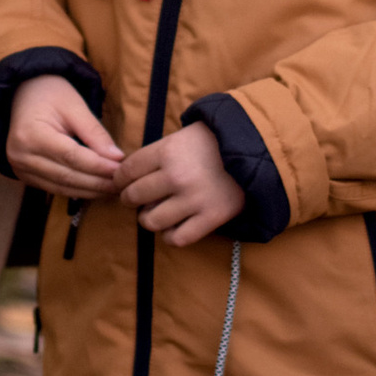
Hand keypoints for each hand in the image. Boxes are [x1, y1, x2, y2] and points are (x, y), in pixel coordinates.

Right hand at [6, 72, 122, 198]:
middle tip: (122, 183)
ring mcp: (20, 168)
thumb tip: (117, 158)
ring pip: (61, 187)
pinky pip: (54, 188)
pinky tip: (95, 189)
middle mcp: (20, 156)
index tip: (121, 169)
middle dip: (97, 182)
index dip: (98, 166)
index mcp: (30, 135)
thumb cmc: (50, 93)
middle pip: (66, 176)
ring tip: (113, 189)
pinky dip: (76, 190)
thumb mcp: (75, 105)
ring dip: (89, 191)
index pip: (71, 156)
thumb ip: (95, 132)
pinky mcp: (24, 175)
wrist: (23, 93)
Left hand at [117, 123, 246, 246]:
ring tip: (154, 213)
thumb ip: (157, 154)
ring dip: (148, 219)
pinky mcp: (210, 218)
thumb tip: (128, 174)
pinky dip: (170, 236)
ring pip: (151, 221)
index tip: (119, 184)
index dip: (119, 180)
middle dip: (130, 200)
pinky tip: (172, 227)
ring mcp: (193, 199)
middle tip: (136, 199)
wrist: (256, 150)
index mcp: (167, 151)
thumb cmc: (214, 142)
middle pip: (134, 196)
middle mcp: (176, 176)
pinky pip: (177, 238)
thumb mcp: (182, 137)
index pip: (127, 171)